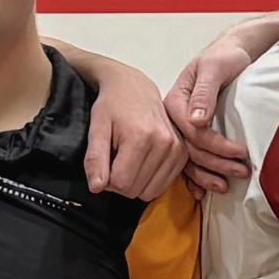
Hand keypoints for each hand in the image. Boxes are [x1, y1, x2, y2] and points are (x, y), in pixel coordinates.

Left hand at [80, 55, 189, 201]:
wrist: (134, 87)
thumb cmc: (113, 105)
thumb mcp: (96, 128)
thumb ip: (95, 159)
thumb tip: (97, 187)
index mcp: (141, 137)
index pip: (121, 184)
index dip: (107, 179)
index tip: (105, 161)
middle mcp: (164, 144)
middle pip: (136, 190)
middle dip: (121, 181)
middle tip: (116, 158)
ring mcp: (177, 149)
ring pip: (150, 191)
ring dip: (136, 182)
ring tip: (130, 159)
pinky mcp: (183, 154)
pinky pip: (163, 185)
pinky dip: (150, 180)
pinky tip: (143, 162)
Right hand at [164, 12, 278, 195]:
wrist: (231, 53)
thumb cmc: (224, 57)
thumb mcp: (214, 68)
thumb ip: (204, 92)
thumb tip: (196, 120)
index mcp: (174, 101)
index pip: (191, 131)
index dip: (215, 145)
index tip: (240, 152)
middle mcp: (174, 119)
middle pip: (191, 149)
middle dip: (216, 163)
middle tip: (242, 171)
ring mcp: (181, 130)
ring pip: (189, 159)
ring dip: (207, 175)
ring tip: (227, 186)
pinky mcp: (191, 136)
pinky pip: (189, 161)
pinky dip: (196, 178)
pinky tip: (203, 191)